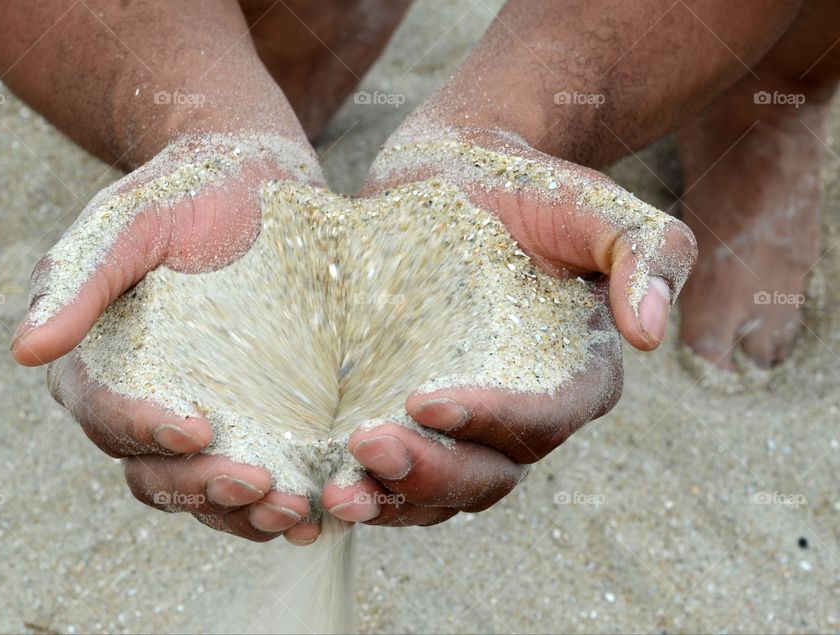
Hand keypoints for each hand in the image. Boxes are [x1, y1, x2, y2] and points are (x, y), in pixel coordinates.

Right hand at [12, 132, 326, 543]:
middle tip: (256, 484)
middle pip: (151, 470)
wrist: (252, 181)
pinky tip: (314, 506)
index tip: (197, 426)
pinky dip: (273, 501)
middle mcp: (140, 403)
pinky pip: (250, 476)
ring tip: (293, 510)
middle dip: (200, 485)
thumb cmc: (184, 193)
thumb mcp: (133, 223)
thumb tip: (24, 352)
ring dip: (240, 511)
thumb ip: (82, 282)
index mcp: (96, 363)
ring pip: (200, 488)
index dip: (144, 428)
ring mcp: (196, 416)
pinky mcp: (248, 420)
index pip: (105, 413)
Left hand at [321, 126, 696, 525]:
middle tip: (368, 445)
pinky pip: (394, 470)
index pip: (546, 419)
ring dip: (391, 498)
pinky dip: (365, 486)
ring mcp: (462, 421)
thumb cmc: (527, 185)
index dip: (493, 419)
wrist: (454, 171)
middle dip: (431, 471)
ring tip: (338, 492)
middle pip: (490, 472)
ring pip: (440, 488)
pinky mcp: (407, 413)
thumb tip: (650, 334)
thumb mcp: (593, 203)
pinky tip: (320, 484)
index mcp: (574, 374)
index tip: (427, 399)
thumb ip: (644, 252)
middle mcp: (520, 411)